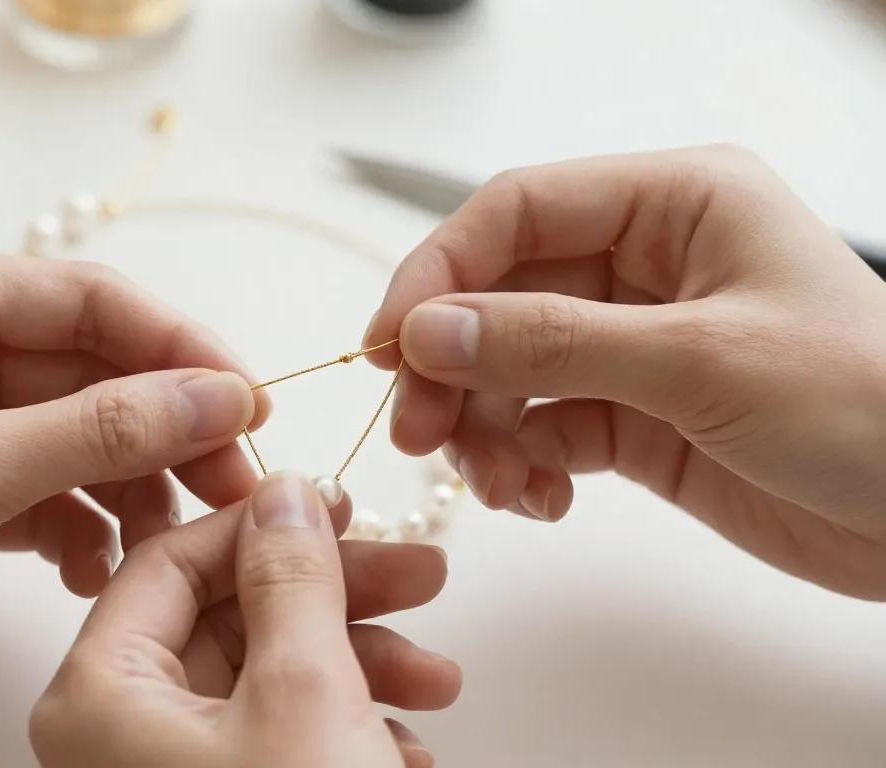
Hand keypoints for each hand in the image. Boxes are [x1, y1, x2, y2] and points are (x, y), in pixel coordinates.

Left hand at [0, 250, 271, 766]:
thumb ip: (106, 428)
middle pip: (91, 368)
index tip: (248, 403)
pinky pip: (46, 484)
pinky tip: (92, 570)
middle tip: (232, 485)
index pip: (86, 298)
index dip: (177, 348)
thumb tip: (222, 395)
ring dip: (129, 485)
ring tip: (166, 543)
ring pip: (77, 432)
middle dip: (164, 429)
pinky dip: (79, 523)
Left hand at [31, 471, 460, 767]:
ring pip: (263, 677)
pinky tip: (407, 736)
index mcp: (96, 697)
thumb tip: (285, 494)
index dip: (260, 523)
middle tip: (418, 573)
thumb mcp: (301, 695)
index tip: (336, 504)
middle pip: (227, 616)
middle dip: (334, 599)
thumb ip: (290, 578)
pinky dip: (339, 724)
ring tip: (438, 679)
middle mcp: (113, 732)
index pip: (169, 559)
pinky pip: (271, 736)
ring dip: (356, 665)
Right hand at [364, 145, 885, 599]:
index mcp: (673, 204)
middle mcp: (646, 265)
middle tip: (418, 434)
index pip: (518, 212)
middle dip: (452, 366)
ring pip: (510, 370)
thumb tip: (426, 331)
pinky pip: (542, 428)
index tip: (390, 344)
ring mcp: (636, 344)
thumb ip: (553, 342)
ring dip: (482, 428)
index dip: (440, 271)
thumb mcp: (701, 361)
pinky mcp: (636, 418)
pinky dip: (522, 466)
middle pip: (500, 296)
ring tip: (495, 486)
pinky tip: (541, 500)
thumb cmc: (868, 406)